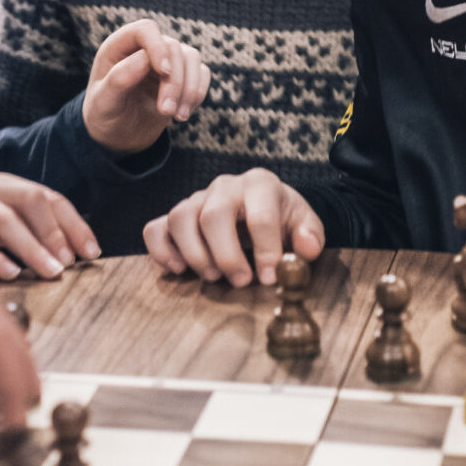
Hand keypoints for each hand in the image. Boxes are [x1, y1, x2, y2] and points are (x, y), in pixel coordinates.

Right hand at [0, 172, 97, 279]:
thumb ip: (18, 227)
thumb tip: (60, 252)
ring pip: (2, 218)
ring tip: (49, 272)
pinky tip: (8, 274)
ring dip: (30, 246)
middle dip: (55, 231)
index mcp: (0, 184)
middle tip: (70, 263)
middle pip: (29, 199)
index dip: (73, 223)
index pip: (46, 196)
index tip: (91, 252)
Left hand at [83, 19, 209, 153]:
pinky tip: (183, 113)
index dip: (157, 46)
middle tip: (166, 111)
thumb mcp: (104, 101)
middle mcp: (146, 48)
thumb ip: (119, 78)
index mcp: (120, 46)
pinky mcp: (183, 75)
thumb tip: (144, 58)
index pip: (146, 30)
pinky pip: (202, 74)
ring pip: (192, 58)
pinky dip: (197, 94)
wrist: (118, 135)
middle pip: (173, 48)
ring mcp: (167, 60)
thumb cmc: (105, 114)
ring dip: (189, 89)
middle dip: (174, 81)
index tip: (163, 72)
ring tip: (178, 116)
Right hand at [145, 167, 322, 287]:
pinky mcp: (176, 216)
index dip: (266, 249)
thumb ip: (310, 235)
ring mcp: (196, 199)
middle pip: (214, 215)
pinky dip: (161, 250)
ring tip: (212, 277)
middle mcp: (225, 186)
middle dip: (227, 254)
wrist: (263, 208)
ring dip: (194, 253)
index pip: (261, 215)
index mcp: (260, 184)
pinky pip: (155, 228)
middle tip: (241, 281)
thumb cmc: (282, 219)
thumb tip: (307, 249)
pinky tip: (178, 270)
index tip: (270, 278)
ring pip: (180, 218)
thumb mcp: (303, 222)